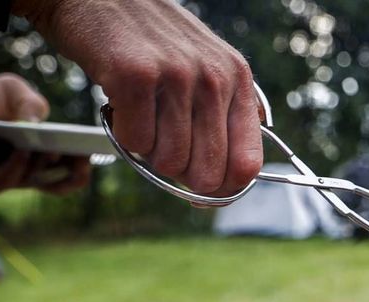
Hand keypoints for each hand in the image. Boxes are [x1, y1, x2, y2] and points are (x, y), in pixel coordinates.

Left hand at [0, 73, 91, 197]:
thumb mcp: (12, 91)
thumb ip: (30, 102)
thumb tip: (37, 125)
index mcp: (40, 155)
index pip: (70, 172)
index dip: (83, 165)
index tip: (94, 152)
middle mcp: (25, 172)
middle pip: (60, 183)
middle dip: (73, 169)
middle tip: (83, 153)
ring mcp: (4, 181)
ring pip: (33, 181)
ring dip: (43, 164)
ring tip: (52, 147)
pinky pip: (5, 182)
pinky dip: (17, 167)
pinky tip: (24, 152)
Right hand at [14, 0, 263, 201]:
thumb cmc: (148, 41)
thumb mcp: (203, 65)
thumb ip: (222, 114)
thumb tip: (229, 178)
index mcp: (236, 78)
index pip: (247, 162)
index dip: (224, 189)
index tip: (203, 194)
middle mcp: (214, 76)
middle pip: (206, 172)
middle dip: (179, 171)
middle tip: (160, 144)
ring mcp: (177, 75)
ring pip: (168, 161)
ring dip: (147, 148)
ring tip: (141, 113)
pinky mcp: (136, 76)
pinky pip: (135, 142)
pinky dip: (122, 134)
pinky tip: (121, 104)